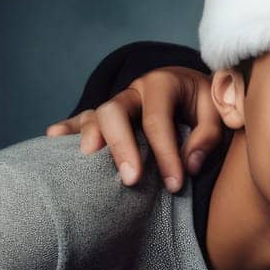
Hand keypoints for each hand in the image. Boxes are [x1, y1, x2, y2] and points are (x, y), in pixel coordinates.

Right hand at [45, 67, 222, 191]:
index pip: (158, 121)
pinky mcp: (104, 115)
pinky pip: (80, 119)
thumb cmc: (204, 103)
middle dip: (120, 146)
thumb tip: (191, 165)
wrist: (191, 85)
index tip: (175, 185)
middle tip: (130, 179)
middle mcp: (133, 91)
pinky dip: (66, 129)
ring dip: (88, 138)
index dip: (166, 155)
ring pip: (94, 116)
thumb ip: (209, 136)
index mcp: (163, 83)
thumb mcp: (217, 111)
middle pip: (114, 112)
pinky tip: (52, 139)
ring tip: (87, 162)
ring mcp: (115, 102)